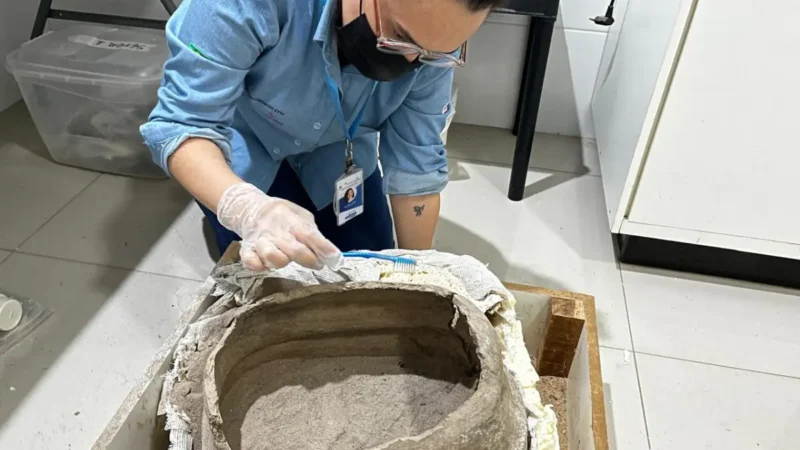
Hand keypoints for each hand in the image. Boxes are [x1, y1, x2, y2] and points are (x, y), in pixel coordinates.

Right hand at [217, 183, 342, 270]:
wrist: (251, 208)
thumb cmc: (282, 215)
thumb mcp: (301, 216)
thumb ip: (312, 232)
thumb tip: (328, 253)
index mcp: (290, 219)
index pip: (309, 234)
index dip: (323, 248)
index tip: (335, 259)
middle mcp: (275, 230)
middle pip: (294, 250)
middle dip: (309, 260)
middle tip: (317, 263)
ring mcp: (260, 240)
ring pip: (272, 256)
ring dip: (282, 262)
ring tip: (287, 259)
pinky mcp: (247, 250)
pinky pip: (251, 262)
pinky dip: (259, 266)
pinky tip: (265, 264)